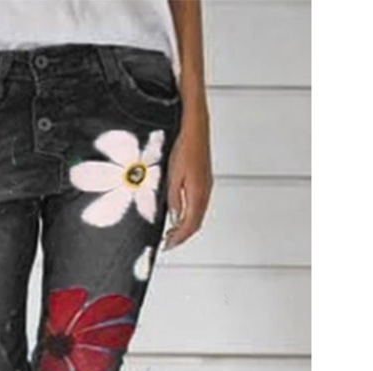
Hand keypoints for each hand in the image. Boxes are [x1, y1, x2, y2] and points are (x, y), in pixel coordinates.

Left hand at [164, 105, 212, 248]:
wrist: (193, 122)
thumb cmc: (183, 144)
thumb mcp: (172, 175)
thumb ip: (173, 198)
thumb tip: (173, 217)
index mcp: (198, 192)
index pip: (190, 225)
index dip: (178, 238)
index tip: (167, 246)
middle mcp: (205, 190)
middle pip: (195, 222)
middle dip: (181, 235)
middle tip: (168, 243)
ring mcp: (205, 184)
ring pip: (197, 213)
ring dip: (184, 225)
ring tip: (171, 232)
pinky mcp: (202, 178)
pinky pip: (197, 203)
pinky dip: (187, 213)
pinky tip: (177, 212)